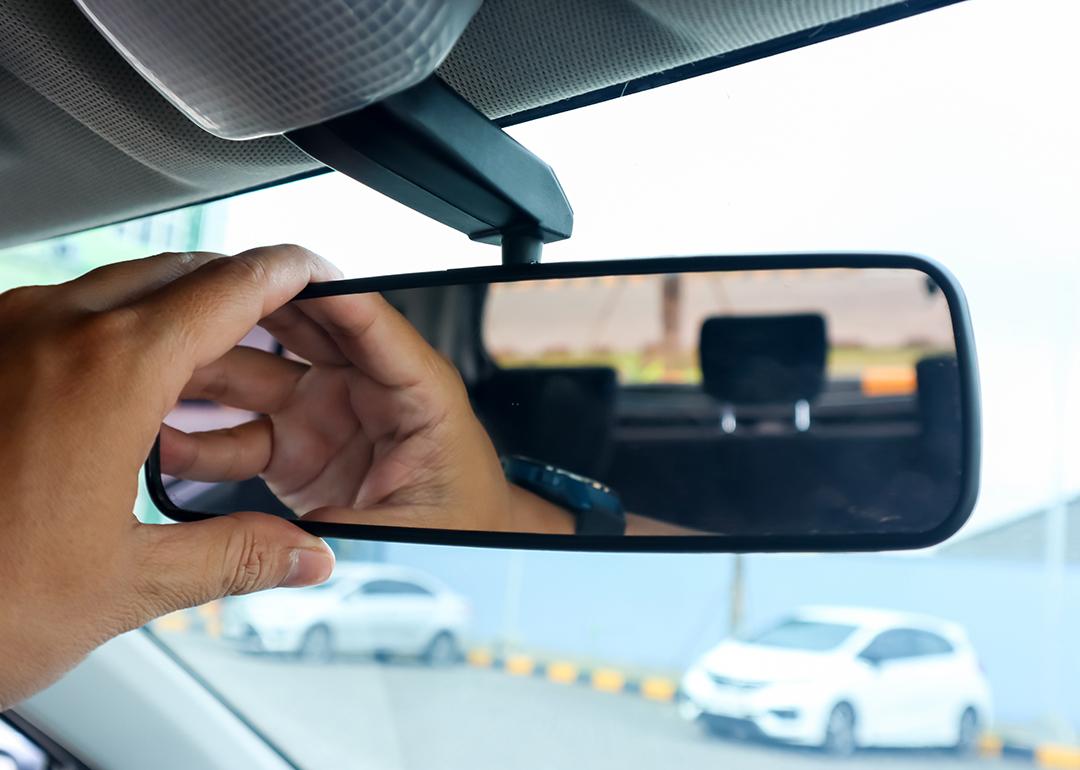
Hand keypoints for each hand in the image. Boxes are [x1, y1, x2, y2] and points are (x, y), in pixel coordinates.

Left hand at [0, 246, 341, 707]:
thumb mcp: (126, 584)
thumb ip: (235, 557)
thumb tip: (302, 556)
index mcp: (110, 373)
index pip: (230, 290)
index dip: (287, 275)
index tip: (316, 274)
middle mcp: (51, 331)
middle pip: (176, 273)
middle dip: (237, 295)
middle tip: (277, 332)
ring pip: (115, 290)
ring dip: (174, 317)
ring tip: (208, 375)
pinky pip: (60, 316)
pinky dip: (114, 336)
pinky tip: (124, 396)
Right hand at [159, 282, 523, 531]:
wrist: (462, 547)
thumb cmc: (464, 520)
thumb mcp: (420, 529)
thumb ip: (357, 525)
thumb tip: (297, 538)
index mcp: (416, 390)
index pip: (371, 326)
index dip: (326, 293)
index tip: (281, 268)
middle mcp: (364, 388)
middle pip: (300, 331)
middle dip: (245, 311)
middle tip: (189, 298)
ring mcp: (323, 412)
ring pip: (255, 374)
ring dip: (206, 370)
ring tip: (153, 367)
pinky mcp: (294, 444)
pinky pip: (238, 430)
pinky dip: (200, 435)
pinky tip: (161, 435)